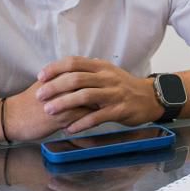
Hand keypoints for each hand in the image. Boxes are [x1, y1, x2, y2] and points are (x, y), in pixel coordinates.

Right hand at [0, 76, 98, 142]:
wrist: (10, 117)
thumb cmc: (29, 101)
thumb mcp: (45, 84)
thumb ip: (62, 77)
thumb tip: (80, 73)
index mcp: (57, 75)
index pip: (84, 71)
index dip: (97, 77)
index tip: (104, 83)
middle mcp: (61, 86)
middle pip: (90, 84)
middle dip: (101, 91)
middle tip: (109, 97)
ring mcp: (62, 102)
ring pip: (89, 101)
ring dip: (99, 106)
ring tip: (105, 109)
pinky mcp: (61, 118)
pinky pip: (83, 117)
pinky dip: (91, 119)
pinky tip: (96, 121)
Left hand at [34, 57, 160, 132]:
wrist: (150, 98)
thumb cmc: (124, 87)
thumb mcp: (107, 73)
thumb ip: (88, 71)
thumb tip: (63, 70)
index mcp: (101, 67)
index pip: (74, 62)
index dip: (55, 68)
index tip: (40, 77)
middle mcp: (107, 77)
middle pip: (76, 79)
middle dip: (55, 87)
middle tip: (39, 96)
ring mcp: (114, 94)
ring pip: (85, 96)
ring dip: (64, 104)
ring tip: (49, 111)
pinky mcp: (119, 110)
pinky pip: (97, 116)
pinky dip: (81, 123)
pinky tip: (69, 128)